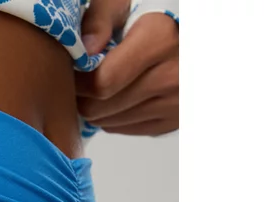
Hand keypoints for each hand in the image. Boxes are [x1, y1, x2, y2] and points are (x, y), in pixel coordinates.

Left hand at [76, 10, 178, 136]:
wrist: (188, 43)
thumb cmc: (153, 23)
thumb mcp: (126, 7)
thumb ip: (100, 19)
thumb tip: (85, 50)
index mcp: (160, 41)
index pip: (101, 83)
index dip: (78, 80)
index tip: (75, 70)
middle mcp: (172, 77)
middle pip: (98, 108)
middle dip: (82, 95)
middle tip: (85, 79)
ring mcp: (175, 104)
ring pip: (106, 122)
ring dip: (96, 107)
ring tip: (104, 85)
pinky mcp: (173, 122)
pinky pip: (123, 129)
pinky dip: (113, 115)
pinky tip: (120, 95)